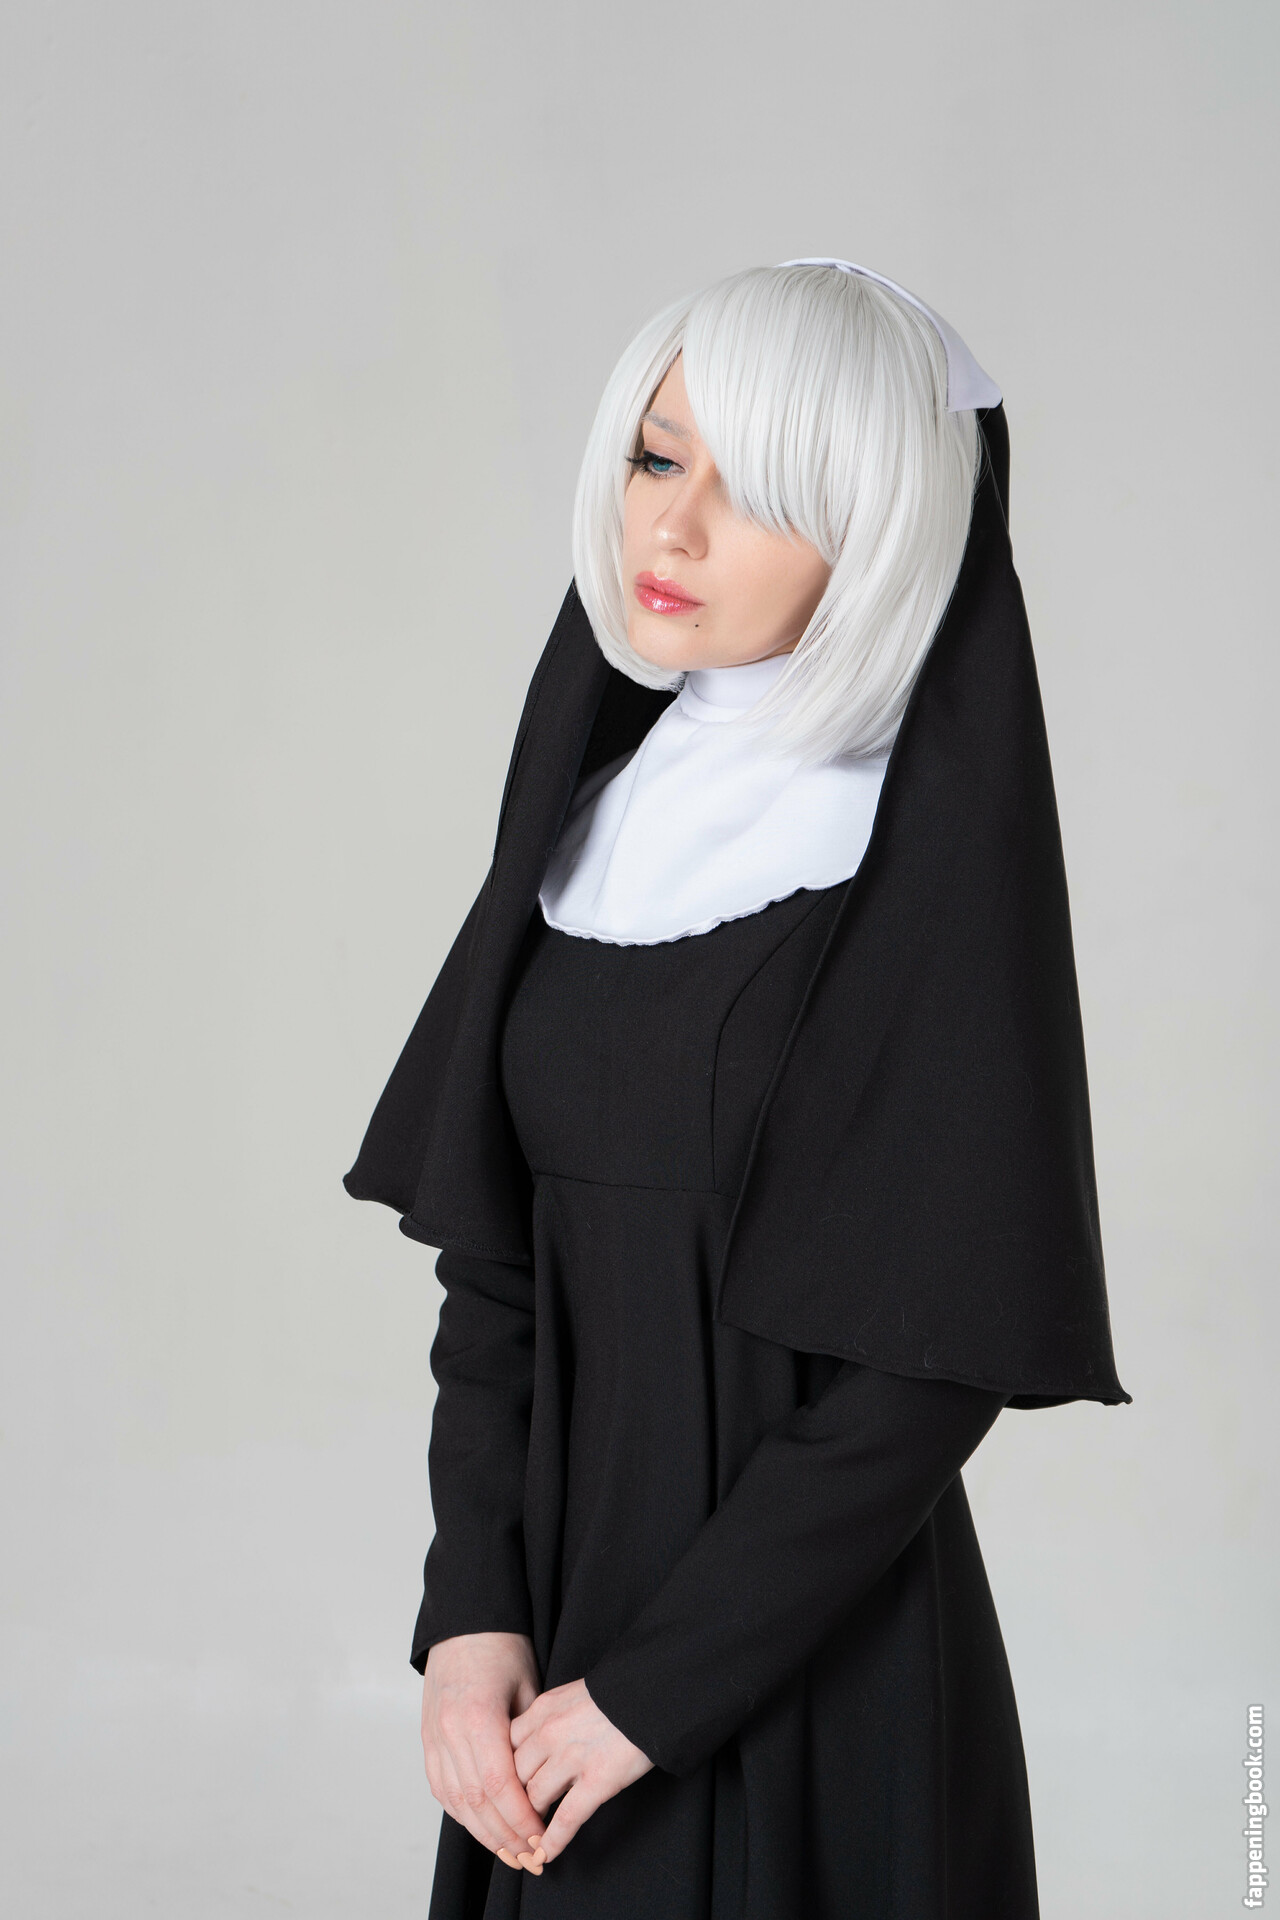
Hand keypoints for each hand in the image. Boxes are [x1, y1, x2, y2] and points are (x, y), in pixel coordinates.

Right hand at [421, 1632, 549, 1872]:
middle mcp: (449, 1732)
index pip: (500, 1785)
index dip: (520, 1818)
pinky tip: (480, 1824)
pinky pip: (441, 1787)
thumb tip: (543, 1780)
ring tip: (508, 1851)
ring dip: (482, 1831)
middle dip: (504, 1835)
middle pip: (477, 1801)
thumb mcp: (528, 1686)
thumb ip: (530, 1736)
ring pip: (456, 1800)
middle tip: (529, 1856)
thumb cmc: (502, 1648)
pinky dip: (460, 1811)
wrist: (465, 1622)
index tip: (541, 1838)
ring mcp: (434, 1737)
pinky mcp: (427, 1738)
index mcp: (477, 1718)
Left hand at [509, 1677, 653, 1862]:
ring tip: (529, 1839)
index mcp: (542, 1710)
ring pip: (535, 1798)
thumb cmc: (616, 1692)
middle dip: (512, 1802)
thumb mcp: (570, 1694)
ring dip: (529, 1823)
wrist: (651, 1692)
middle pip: (514, 1776)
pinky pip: (566, 1818)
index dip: (501, 1774)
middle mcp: (550, 1734)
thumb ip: (549, 1717)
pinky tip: (545, 1855)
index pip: (505, 1747)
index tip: (501, 1791)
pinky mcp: (597, 1780)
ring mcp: (572, 1758)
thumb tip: (533, 1741)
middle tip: (512, 1821)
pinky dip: (552, 1842)